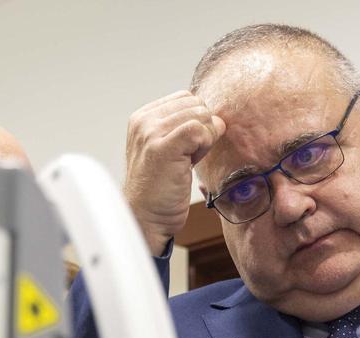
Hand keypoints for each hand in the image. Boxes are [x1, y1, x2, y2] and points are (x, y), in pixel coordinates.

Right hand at [122, 91, 225, 254]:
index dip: (195, 120)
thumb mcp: (166, 149)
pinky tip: (192, 162)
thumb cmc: (158, 190)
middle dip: (201, 129)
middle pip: (195, 104)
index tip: (185, 147)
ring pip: (200, 115)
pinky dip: (205, 145)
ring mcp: (151, 134)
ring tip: (186, 162)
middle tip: (187, 157)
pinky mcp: (163, 148)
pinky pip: (200, 130)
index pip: (185, 98)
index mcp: (142, 118)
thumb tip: (217, 117)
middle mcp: (144, 122)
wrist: (146, 218)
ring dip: (204, 140)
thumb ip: (183, 128)